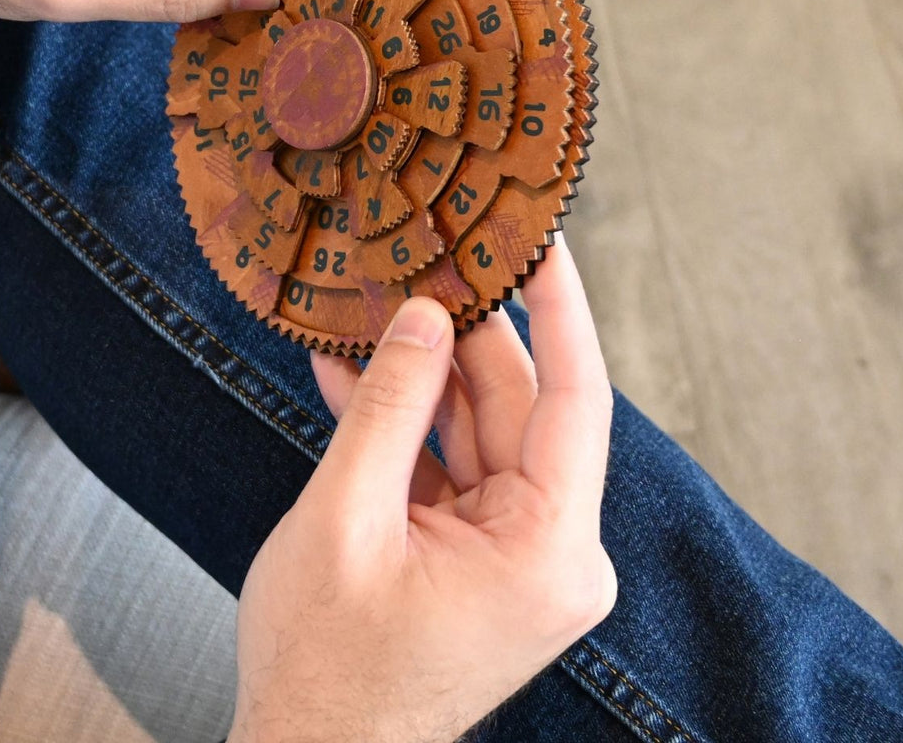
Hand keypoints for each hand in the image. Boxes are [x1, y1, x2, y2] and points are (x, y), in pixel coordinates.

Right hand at [229, 238, 616, 742]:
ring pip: (477, 427)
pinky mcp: (480, 554)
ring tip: (368, 309)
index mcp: (548, 550)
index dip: (559, 305)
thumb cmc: (325, 665)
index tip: (542, 236)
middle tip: (420, 257)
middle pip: (516, 404)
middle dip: (461, 332)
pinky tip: (352, 373)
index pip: (576, 395)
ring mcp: (517, 553)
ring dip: (420, 374)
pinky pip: (451, 464)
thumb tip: (423, 315)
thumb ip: (390, 405)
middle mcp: (552, 550)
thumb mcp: (347, 516)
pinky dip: (405, 424)